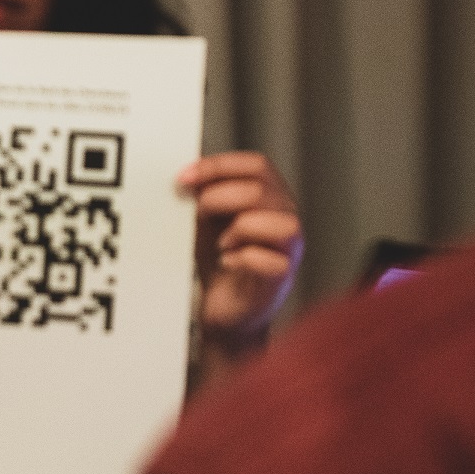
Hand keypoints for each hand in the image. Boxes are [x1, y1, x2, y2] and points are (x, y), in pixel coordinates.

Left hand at [178, 152, 301, 350]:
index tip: (185, 177)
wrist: (222, 308)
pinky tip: (228, 262)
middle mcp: (286, 218)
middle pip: (263, 191)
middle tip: (197, 212)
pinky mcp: (281, 279)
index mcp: (270, 197)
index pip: (257, 165)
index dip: (220, 166)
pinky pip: (272, 262)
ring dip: (241, 229)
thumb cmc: (219, 260)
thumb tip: (188, 175)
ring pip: (281, 224)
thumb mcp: (208, 220)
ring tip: (221, 243)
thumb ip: (205, 195)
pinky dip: (243, 259)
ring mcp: (289, 250)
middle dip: (220, 197)